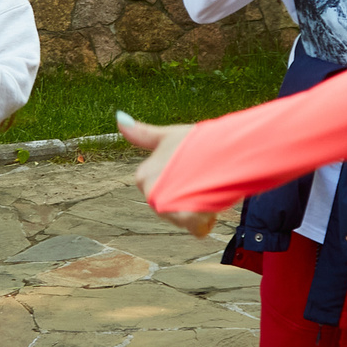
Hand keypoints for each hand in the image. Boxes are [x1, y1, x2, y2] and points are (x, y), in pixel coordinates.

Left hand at [119, 113, 215, 237]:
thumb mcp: (167, 135)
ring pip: (185, 220)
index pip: (162, 192)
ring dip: (199, 209)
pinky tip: (213, 203)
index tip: (191, 169)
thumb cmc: (200, 140)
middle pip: (172, 208)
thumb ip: (141, 133)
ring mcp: (166, 207)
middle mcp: (150, 193)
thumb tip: (119, 118)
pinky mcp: (185, 218)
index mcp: (142, 176)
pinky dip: (207, 221)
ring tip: (208, 187)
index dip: (181, 183)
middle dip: (189, 199)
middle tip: (202, 178)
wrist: (227, 149)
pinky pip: (197, 229)